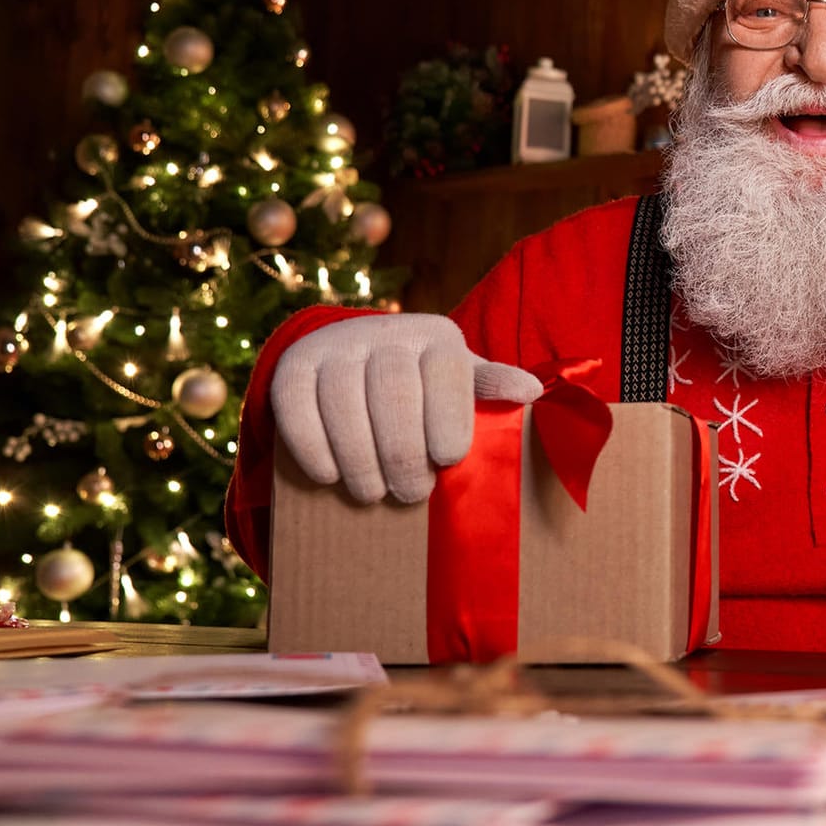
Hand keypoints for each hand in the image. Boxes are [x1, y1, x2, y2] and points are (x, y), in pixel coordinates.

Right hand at [270, 314, 542, 503]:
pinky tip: (329, 477)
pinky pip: (295, 406)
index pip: (447, 374)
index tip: (449, 459)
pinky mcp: (293, 365)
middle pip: (393, 393)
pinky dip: (312, 446)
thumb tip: (532, 392)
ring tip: (373, 493)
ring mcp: (336, 346)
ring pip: (343, 402)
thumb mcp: (464, 384)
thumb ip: (492, 389)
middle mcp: (385, 332)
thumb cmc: (427, 386)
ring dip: (359, 458)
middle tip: (412, 494)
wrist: (358, 360)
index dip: (448, 419)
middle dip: (403, 452)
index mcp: (438, 336)